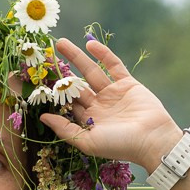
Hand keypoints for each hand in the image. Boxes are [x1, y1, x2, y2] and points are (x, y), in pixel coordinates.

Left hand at [39, 37, 181, 168]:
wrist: (152, 139)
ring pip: (91, 72)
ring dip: (77, 57)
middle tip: (45, 57)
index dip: (54, 93)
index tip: (37, 79)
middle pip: (76, 86)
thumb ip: (64, 129)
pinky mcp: (128, 83)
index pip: (67, 105)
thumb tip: (42, 117)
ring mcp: (113, 93)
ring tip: (61, 43)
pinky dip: (103, 54)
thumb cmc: (119, 145)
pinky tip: (89, 44)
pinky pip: (113, 65)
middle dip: (62, 72)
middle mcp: (99, 107)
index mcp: (89, 122)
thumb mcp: (87, 141)